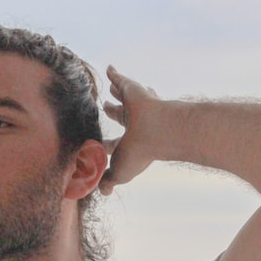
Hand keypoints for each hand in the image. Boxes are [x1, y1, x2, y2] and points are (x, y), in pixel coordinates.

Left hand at [98, 65, 164, 195]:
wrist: (160, 131)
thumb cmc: (140, 153)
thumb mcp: (120, 172)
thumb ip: (108, 181)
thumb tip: (104, 192)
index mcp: (130, 143)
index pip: (115, 144)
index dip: (106, 146)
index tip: (100, 144)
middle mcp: (134, 124)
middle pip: (120, 117)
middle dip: (114, 113)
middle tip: (105, 107)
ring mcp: (135, 108)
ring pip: (122, 100)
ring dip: (116, 94)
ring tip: (111, 90)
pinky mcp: (133, 91)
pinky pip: (121, 80)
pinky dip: (114, 74)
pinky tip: (108, 68)